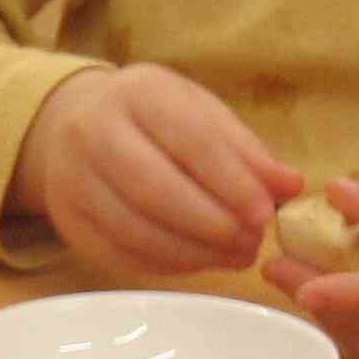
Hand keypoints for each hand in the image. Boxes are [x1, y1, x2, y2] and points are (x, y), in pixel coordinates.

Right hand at [8, 66, 300, 275]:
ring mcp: (71, 180)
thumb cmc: (154, 119)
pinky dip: (168, 265)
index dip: (231, 182)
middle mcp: (92, 132)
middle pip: (154, 189)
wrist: (72, 123)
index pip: (189, 141)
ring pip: (134, 230)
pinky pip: (120, 255)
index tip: (265, 214)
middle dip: (211, 224)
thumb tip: (290, 188)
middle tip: (251, 243)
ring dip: (193, 253)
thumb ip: (245, 152)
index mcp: (136, 93)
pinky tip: (200, 262)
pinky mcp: (68, 222)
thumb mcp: (201, 115)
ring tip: (235, 256)